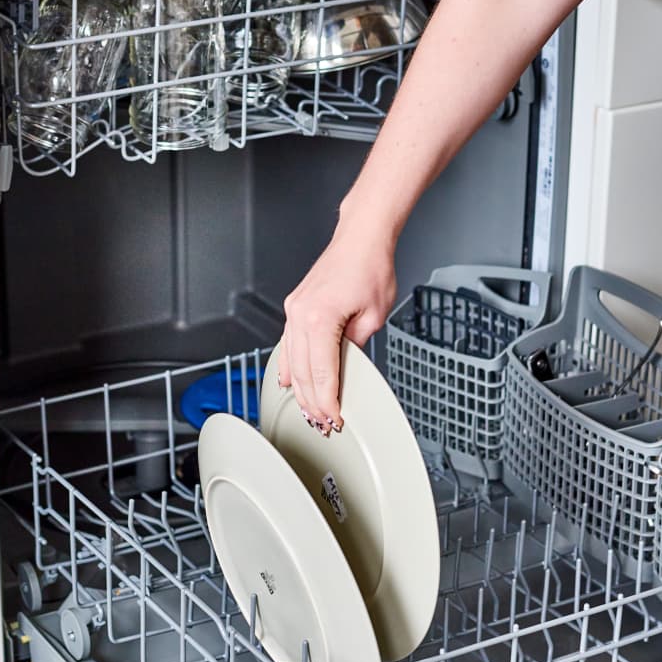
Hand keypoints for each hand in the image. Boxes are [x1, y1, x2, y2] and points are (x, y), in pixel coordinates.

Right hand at [279, 220, 396, 434]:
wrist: (360, 237)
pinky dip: (288, 366)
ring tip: (308, 411)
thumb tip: (347, 368)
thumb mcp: (373, 315)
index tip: (334, 418)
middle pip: (301, 372)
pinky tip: (288, 381)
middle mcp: (300, 315)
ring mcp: (294, 310)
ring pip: (291, 361)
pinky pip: (287, 344)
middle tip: (322, 424)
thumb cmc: (370, 267)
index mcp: (319, 318)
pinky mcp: (295, 307)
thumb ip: (355, 346)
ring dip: (298, 389)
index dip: (327, 401)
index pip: (321, 373)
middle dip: (311, 402)